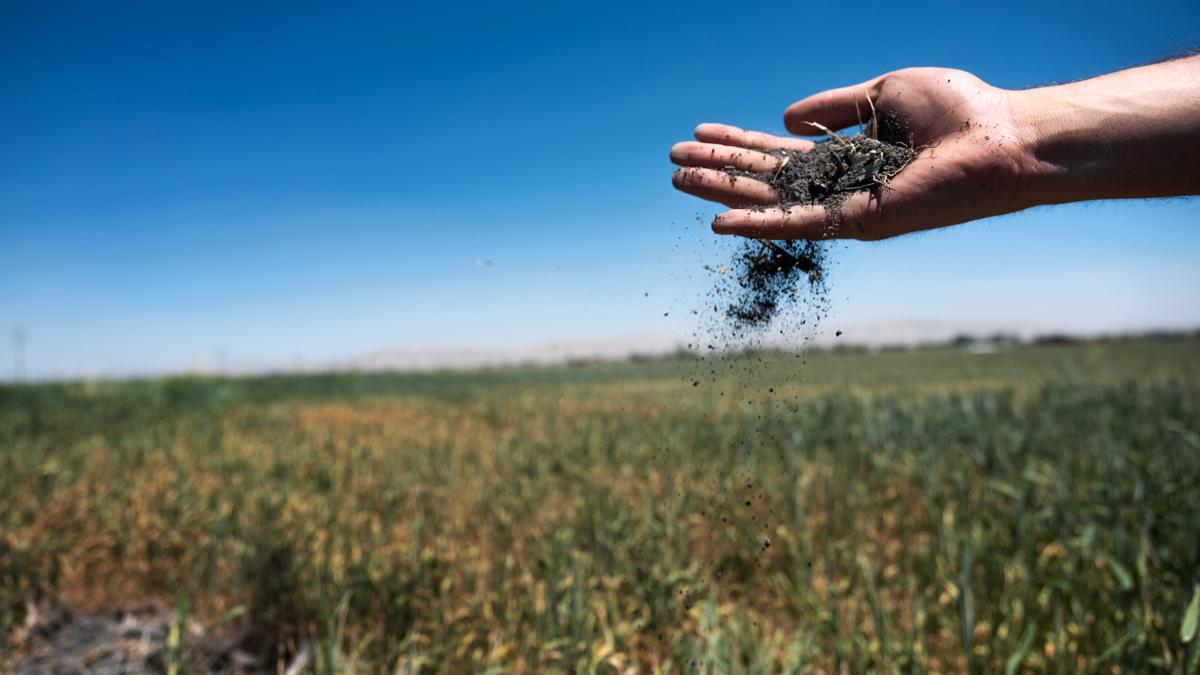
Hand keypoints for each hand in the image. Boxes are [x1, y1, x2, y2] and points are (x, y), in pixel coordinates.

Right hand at [670, 68, 1037, 240]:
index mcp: (846, 154)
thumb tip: (786, 119)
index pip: (779, 151)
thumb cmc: (958, 112)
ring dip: (722, 192)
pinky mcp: (858, 224)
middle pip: (765, 177)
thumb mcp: (883, 94)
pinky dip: (757, 224)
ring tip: (678, 180)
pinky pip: (797, 225)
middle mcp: (840, 185)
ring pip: (770, 200)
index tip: (700, 133)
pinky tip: (719, 221)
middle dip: (719, 167)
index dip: (739, 142)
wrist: (1003, 139)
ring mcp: (845, 207)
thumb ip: (834, 106)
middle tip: (672, 160)